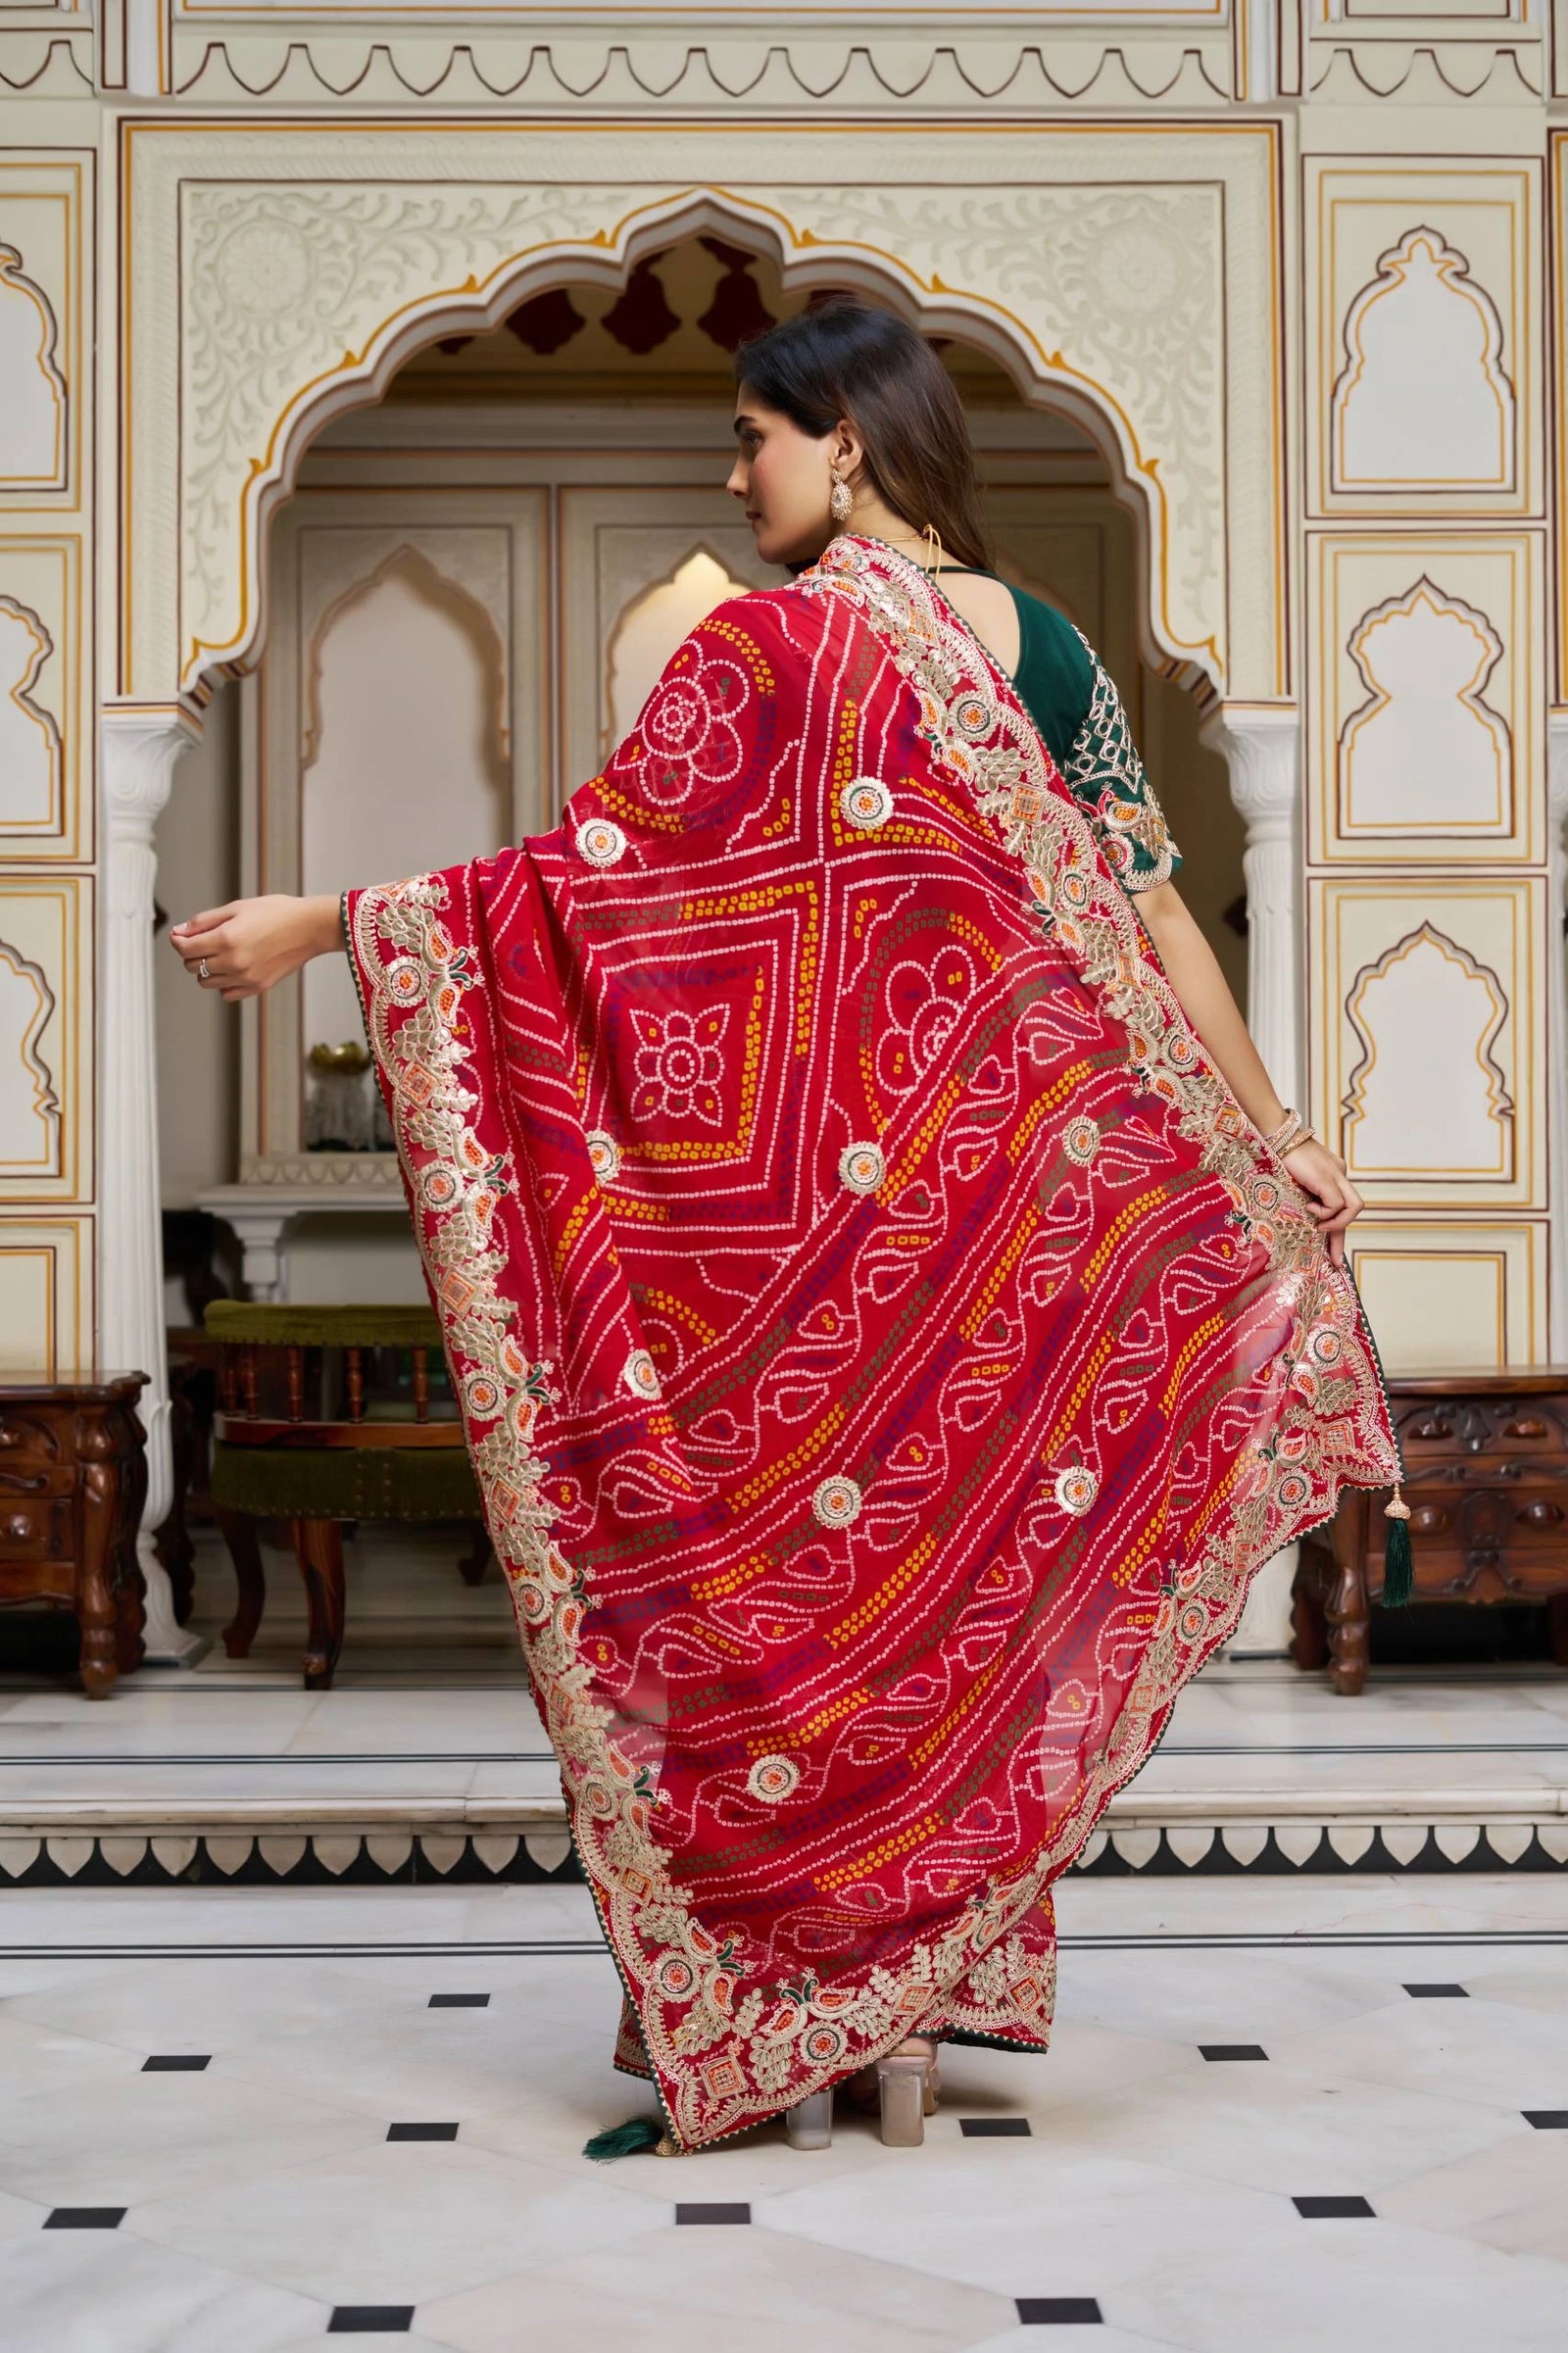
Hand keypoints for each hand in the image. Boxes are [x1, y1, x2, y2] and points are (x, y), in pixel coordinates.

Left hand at [169, 893, 339, 1001]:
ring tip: (219, 954)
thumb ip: (204, 921)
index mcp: (227, 938)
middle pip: (191, 966)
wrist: (309, 928)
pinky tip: (232, 968)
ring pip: (205, 982)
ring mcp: (245, 977)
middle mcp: (234, 962)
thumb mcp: (237, 907)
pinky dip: (222, 983)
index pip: (185, 948)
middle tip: (203, 941)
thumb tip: (180, 932)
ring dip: (205, 969)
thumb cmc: (277, 912)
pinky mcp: (257, 987)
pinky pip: (226, 994)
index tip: (181, 936)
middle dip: (191, 953)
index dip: (178, 940)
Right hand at [1282, 1137, 1362, 1266]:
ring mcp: (1336, 1174)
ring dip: (1336, 1223)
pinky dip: (1325, 1213)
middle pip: (1354, 1207)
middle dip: (1342, 1235)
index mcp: (1332, 1172)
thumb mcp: (1294, 1179)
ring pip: (1353, 1207)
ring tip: (1317, 1225)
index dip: (1338, 1230)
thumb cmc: (1277, 1154)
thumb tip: (1301, 1215)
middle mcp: (1339, 1173)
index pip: (1342, 1204)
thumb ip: (1303, 1193)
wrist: (1276, 1134)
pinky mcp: (1328, 1178)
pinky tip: (1309, 1208)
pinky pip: (1336, 1205)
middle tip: (1332, 1258)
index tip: (1333, 1256)